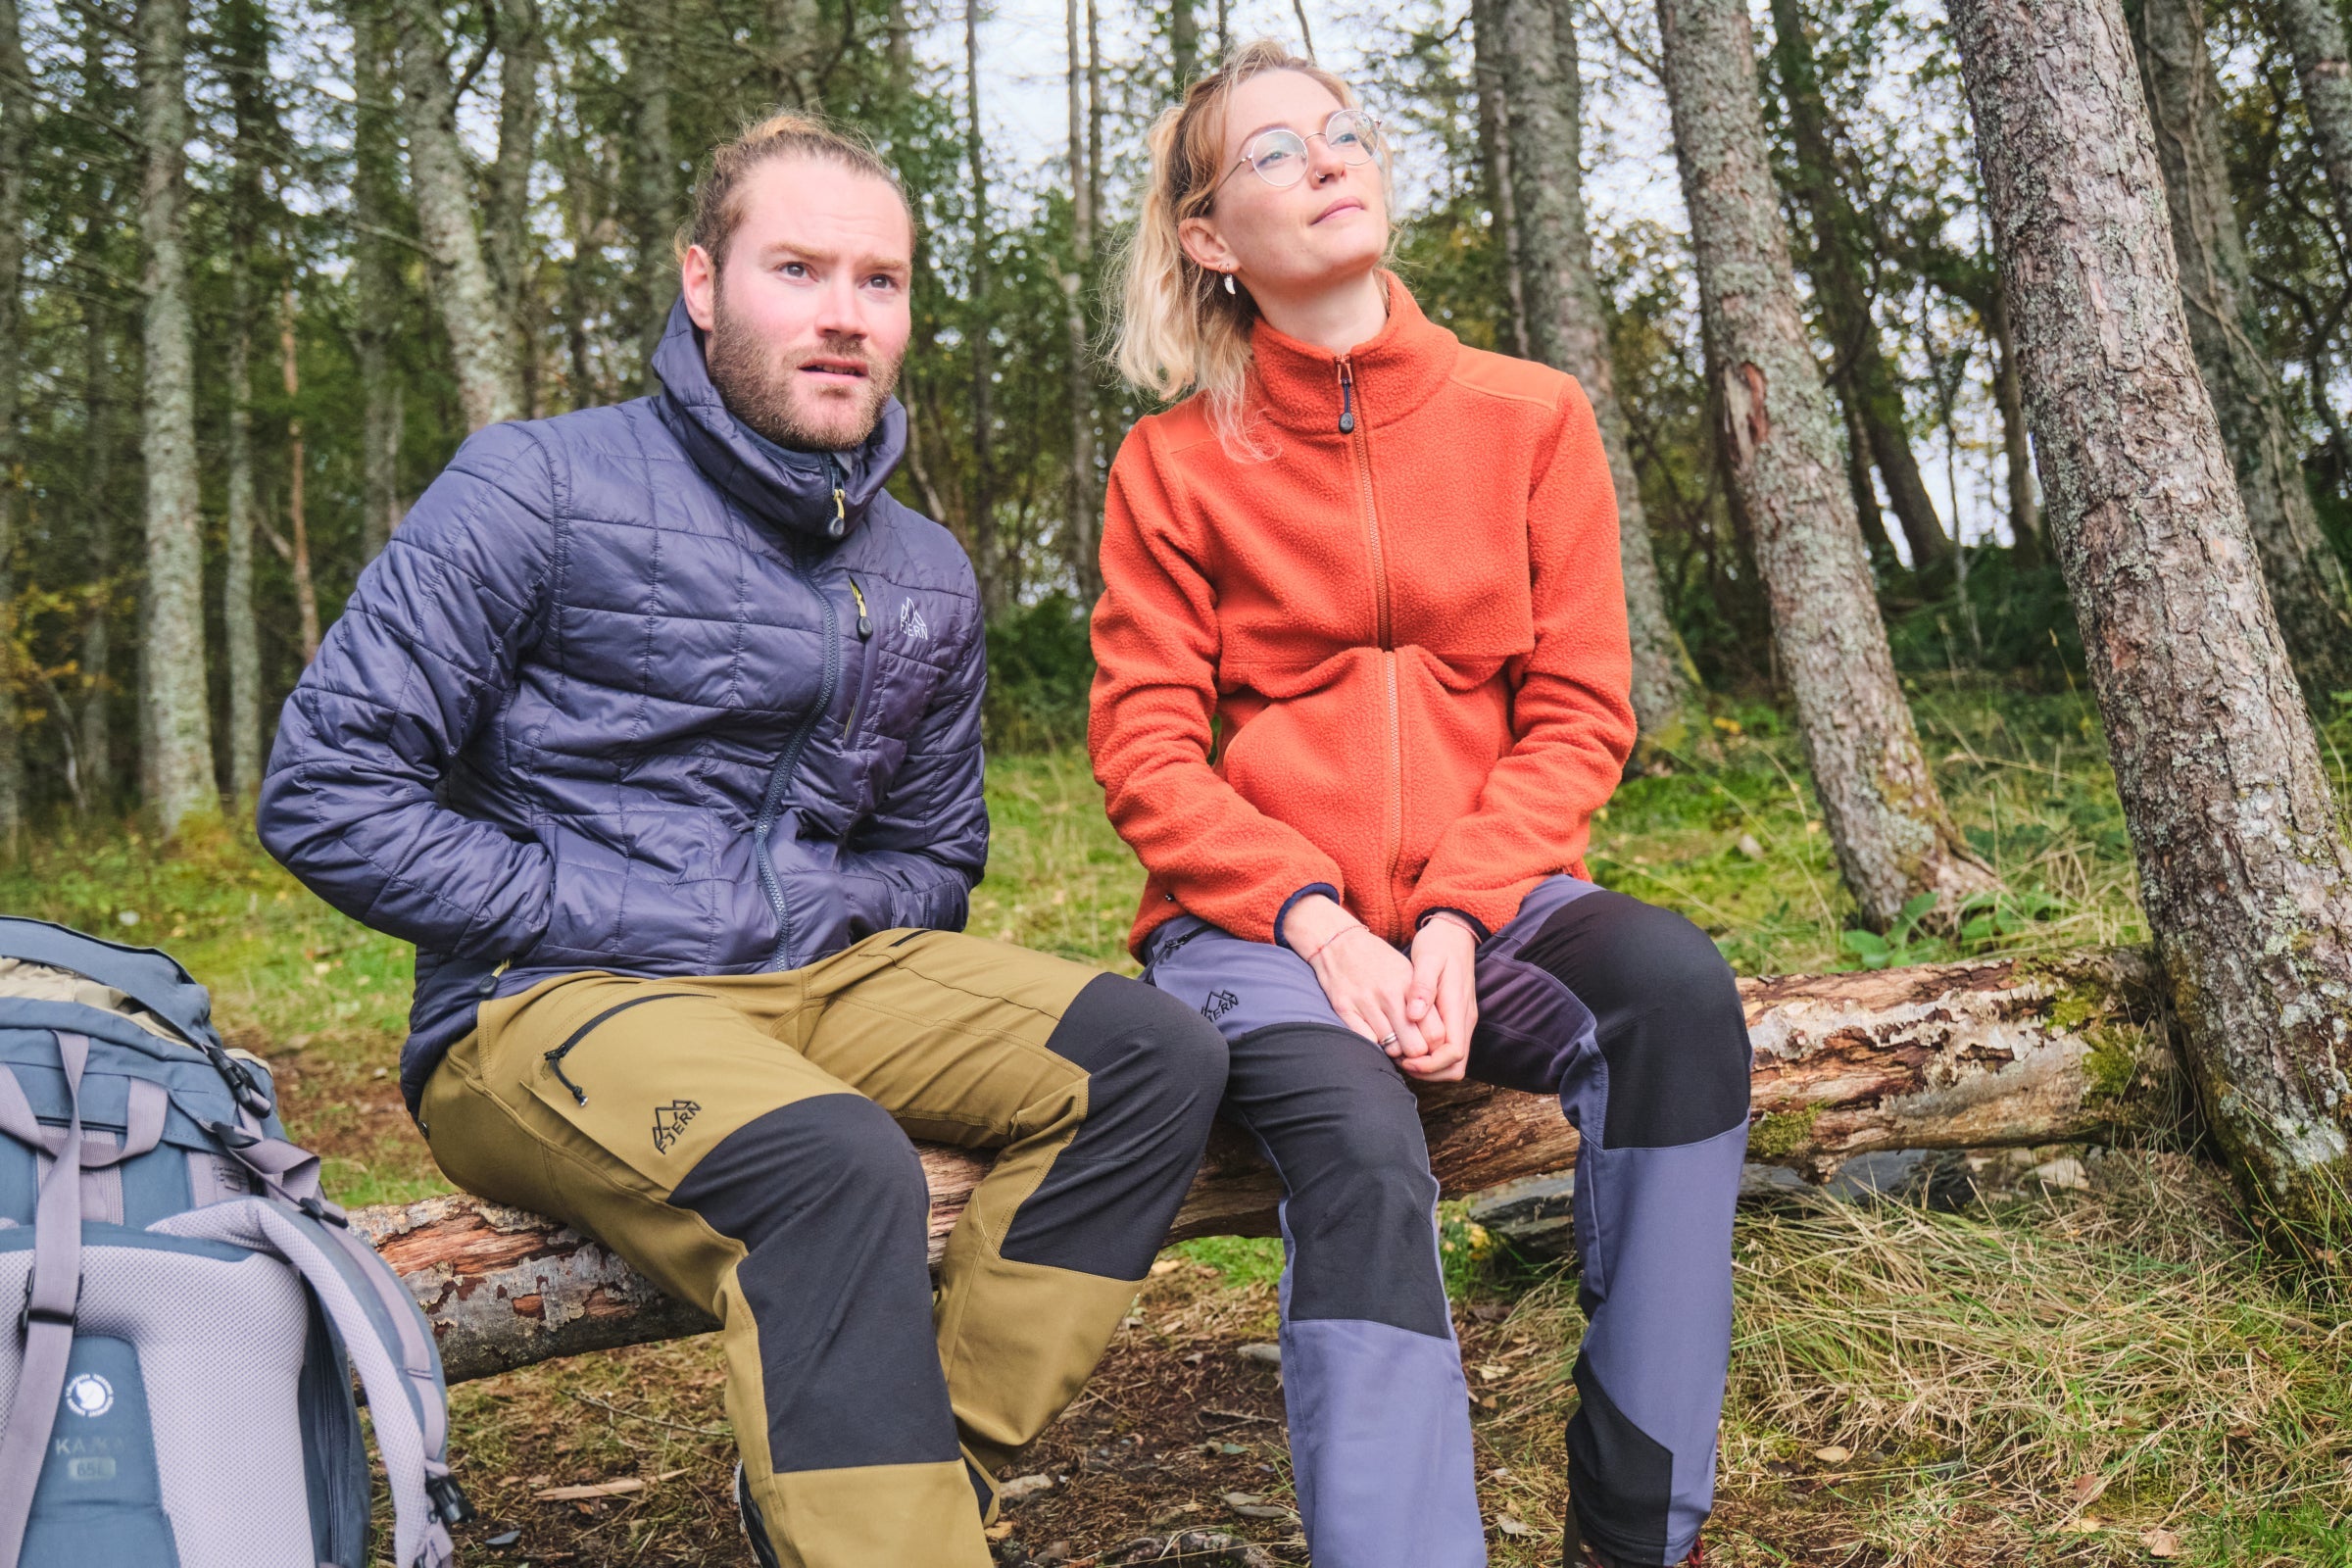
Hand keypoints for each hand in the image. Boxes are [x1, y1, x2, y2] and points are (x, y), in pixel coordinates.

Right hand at [1289, 895, 1426, 1059]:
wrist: (1339, 942)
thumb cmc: (1378, 961)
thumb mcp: (1408, 972)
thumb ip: (1424, 1001)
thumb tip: (1439, 1036)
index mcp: (1410, 986)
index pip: (1436, 1032)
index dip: (1435, 1045)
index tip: (1428, 1042)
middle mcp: (1390, 995)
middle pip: (1415, 1047)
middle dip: (1415, 1053)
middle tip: (1410, 1046)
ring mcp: (1366, 1003)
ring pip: (1391, 1048)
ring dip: (1394, 1049)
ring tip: (1392, 1039)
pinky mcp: (1344, 1008)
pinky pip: (1367, 1041)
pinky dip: (1373, 1044)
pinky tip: (1374, 1035)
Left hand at [1403, 915, 1478, 1081]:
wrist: (1454, 932)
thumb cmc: (1438, 944)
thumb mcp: (1427, 958)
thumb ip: (1422, 987)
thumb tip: (1415, 1015)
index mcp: (1457, 1007)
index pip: (1453, 1053)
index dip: (1430, 1065)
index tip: (1406, 1060)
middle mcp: (1464, 1019)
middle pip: (1456, 1065)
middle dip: (1429, 1072)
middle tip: (1401, 1062)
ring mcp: (1462, 1020)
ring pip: (1453, 1061)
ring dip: (1429, 1066)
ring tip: (1402, 1056)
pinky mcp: (1456, 1018)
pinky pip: (1448, 1049)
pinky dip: (1430, 1056)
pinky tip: (1409, 1044)